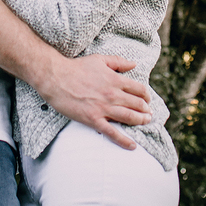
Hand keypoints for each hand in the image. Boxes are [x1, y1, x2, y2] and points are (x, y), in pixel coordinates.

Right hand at [34, 54, 153, 149]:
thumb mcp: (100, 59)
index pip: (139, 89)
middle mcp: (113, 95)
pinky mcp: (93, 119)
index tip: (147, 100)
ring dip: (141, 121)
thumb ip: (119, 61)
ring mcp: (104, 108)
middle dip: (146, 110)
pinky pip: (112, 132)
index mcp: (115, 80)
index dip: (146, 95)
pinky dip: (124, 140)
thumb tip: (134, 64)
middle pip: (137, 104)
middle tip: (149, 114)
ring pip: (129, 117)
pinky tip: (132, 146)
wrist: (56, 78)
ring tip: (146, 123)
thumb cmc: (77, 67)